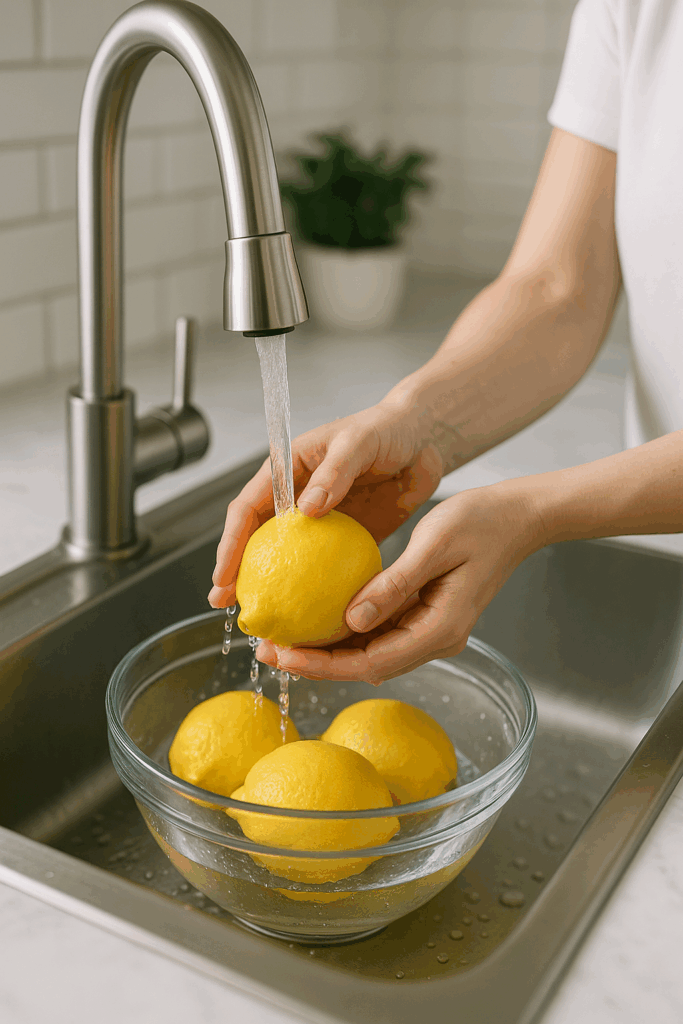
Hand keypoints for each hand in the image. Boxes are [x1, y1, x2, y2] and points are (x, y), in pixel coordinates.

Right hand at [208, 402, 442, 607]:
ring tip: (260, 618)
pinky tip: (309, 615)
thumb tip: (306, 510)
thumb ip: (334, 472)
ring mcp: (319, 520)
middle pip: (257, 539)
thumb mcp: (359, 442)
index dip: (231, 542)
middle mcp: (296, 497)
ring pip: (286, 558)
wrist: (423, 439)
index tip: (224, 575)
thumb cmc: (387, 429)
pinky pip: (324, 567)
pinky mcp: (344, 538)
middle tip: (227, 605)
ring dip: (271, 587)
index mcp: (287, 470)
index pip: (248, 508)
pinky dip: (313, 590)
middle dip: (237, 572)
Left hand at [257, 481, 545, 683]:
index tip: (283, 654)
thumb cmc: (483, 521)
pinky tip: (317, 615)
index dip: (323, 664)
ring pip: (370, 651)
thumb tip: (350, 620)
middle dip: (316, 661)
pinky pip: (381, 630)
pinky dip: (347, 628)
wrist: (520, 517)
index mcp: (440, 629)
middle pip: (366, 664)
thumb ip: (394, 585)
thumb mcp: (434, 545)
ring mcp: (431, 629)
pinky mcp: (426, 615)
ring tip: (283, 636)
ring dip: (328, 648)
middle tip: (268, 648)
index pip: (370, 661)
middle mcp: (435, 638)